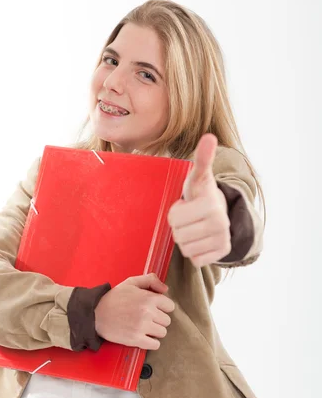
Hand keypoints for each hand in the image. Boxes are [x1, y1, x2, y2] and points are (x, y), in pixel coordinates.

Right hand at [94, 273, 174, 349]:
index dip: (162, 307)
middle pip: (167, 321)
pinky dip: (151, 342)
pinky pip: (155, 345)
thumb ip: (150, 280)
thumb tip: (166, 289)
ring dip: (154, 331)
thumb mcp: (131, 283)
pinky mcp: (136, 339)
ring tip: (143, 327)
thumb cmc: (114, 298)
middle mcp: (148, 312)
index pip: (170, 306)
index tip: (153, 309)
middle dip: (158, 320)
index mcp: (149, 298)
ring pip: (162, 333)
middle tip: (145, 318)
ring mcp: (142, 326)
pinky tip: (143, 337)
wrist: (95, 314)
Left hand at [167, 133, 230, 267]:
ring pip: (185, 249)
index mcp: (211, 205)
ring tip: (195, 227)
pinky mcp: (221, 253)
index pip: (173, 219)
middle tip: (190, 218)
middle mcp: (220, 224)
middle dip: (179, 227)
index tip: (186, 205)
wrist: (219, 211)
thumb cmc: (201, 194)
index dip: (175, 212)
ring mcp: (222, 240)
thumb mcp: (198, 177)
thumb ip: (202, 159)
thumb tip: (209, 137)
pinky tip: (201, 240)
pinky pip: (195, 260)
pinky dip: (195, 252)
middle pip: (178, 235)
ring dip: (186, 239)